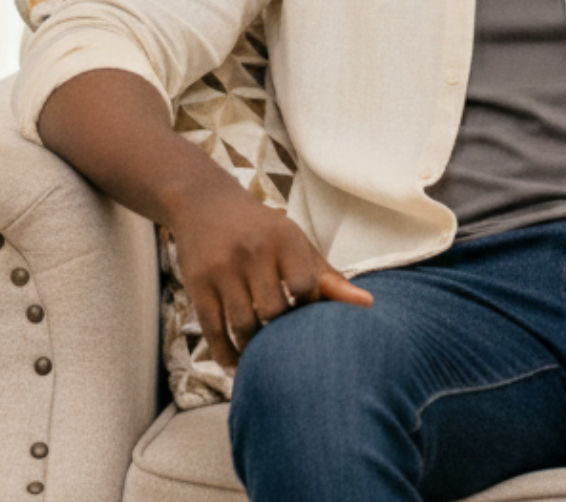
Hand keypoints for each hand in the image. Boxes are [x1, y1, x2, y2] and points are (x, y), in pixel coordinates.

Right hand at [168, 175, 372, 367]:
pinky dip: (227, 354)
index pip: (306, 286)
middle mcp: (253, 250)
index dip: (309, 309)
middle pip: (274, 311)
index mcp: (284, 238)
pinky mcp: (197, 285)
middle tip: (286, 346)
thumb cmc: (262, 231)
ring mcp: (223, 268)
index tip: (305, 317)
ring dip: (254, 349)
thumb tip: (368, 305)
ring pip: (244, 326)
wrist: (206, 204)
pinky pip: (213, 331)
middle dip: (281, 333)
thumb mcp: (295, 243)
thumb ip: (328, 277)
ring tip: (263, 358)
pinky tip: (237, 363)